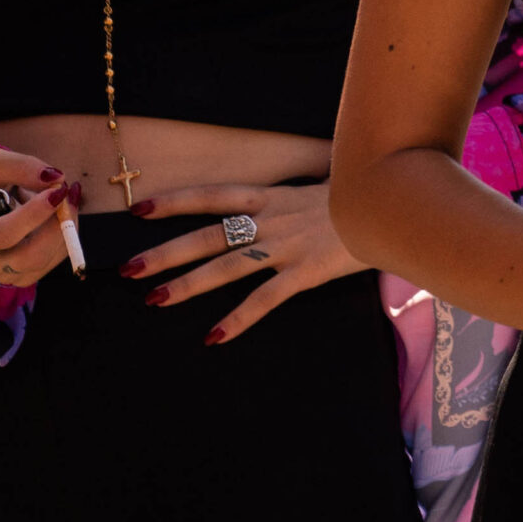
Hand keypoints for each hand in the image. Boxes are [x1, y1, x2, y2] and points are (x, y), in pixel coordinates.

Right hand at [0, 148, 73, 288]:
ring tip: (62, 193)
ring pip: (46, 260)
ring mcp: (3, 272)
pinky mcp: (22, 273)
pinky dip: (64, 233)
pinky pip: (52, 258)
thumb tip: (57, 179)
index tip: (58, 190)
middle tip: (69, 191)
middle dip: (58, 225)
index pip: (3, 235)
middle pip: (29, 258)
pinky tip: (60, 209)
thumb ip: (21, 167)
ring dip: (64, 226)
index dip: (34, 215)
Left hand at [121, 181, 368, 344]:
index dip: (174, 202)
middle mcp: (272, 220)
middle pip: (208, 236)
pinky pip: (265, 299)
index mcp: (272, 196)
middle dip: (165, 252)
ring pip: (227, 267)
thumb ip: (294, 194)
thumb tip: (278, 198)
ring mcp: (287, 246)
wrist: (394, 204)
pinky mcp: (306, 272)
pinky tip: (213, 337)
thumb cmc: (360, 195)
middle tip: (128, 269)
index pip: (213, 197)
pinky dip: (238, 319)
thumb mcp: (322, 184)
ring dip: (187, 284)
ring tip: (154, 300)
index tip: (138, 211)